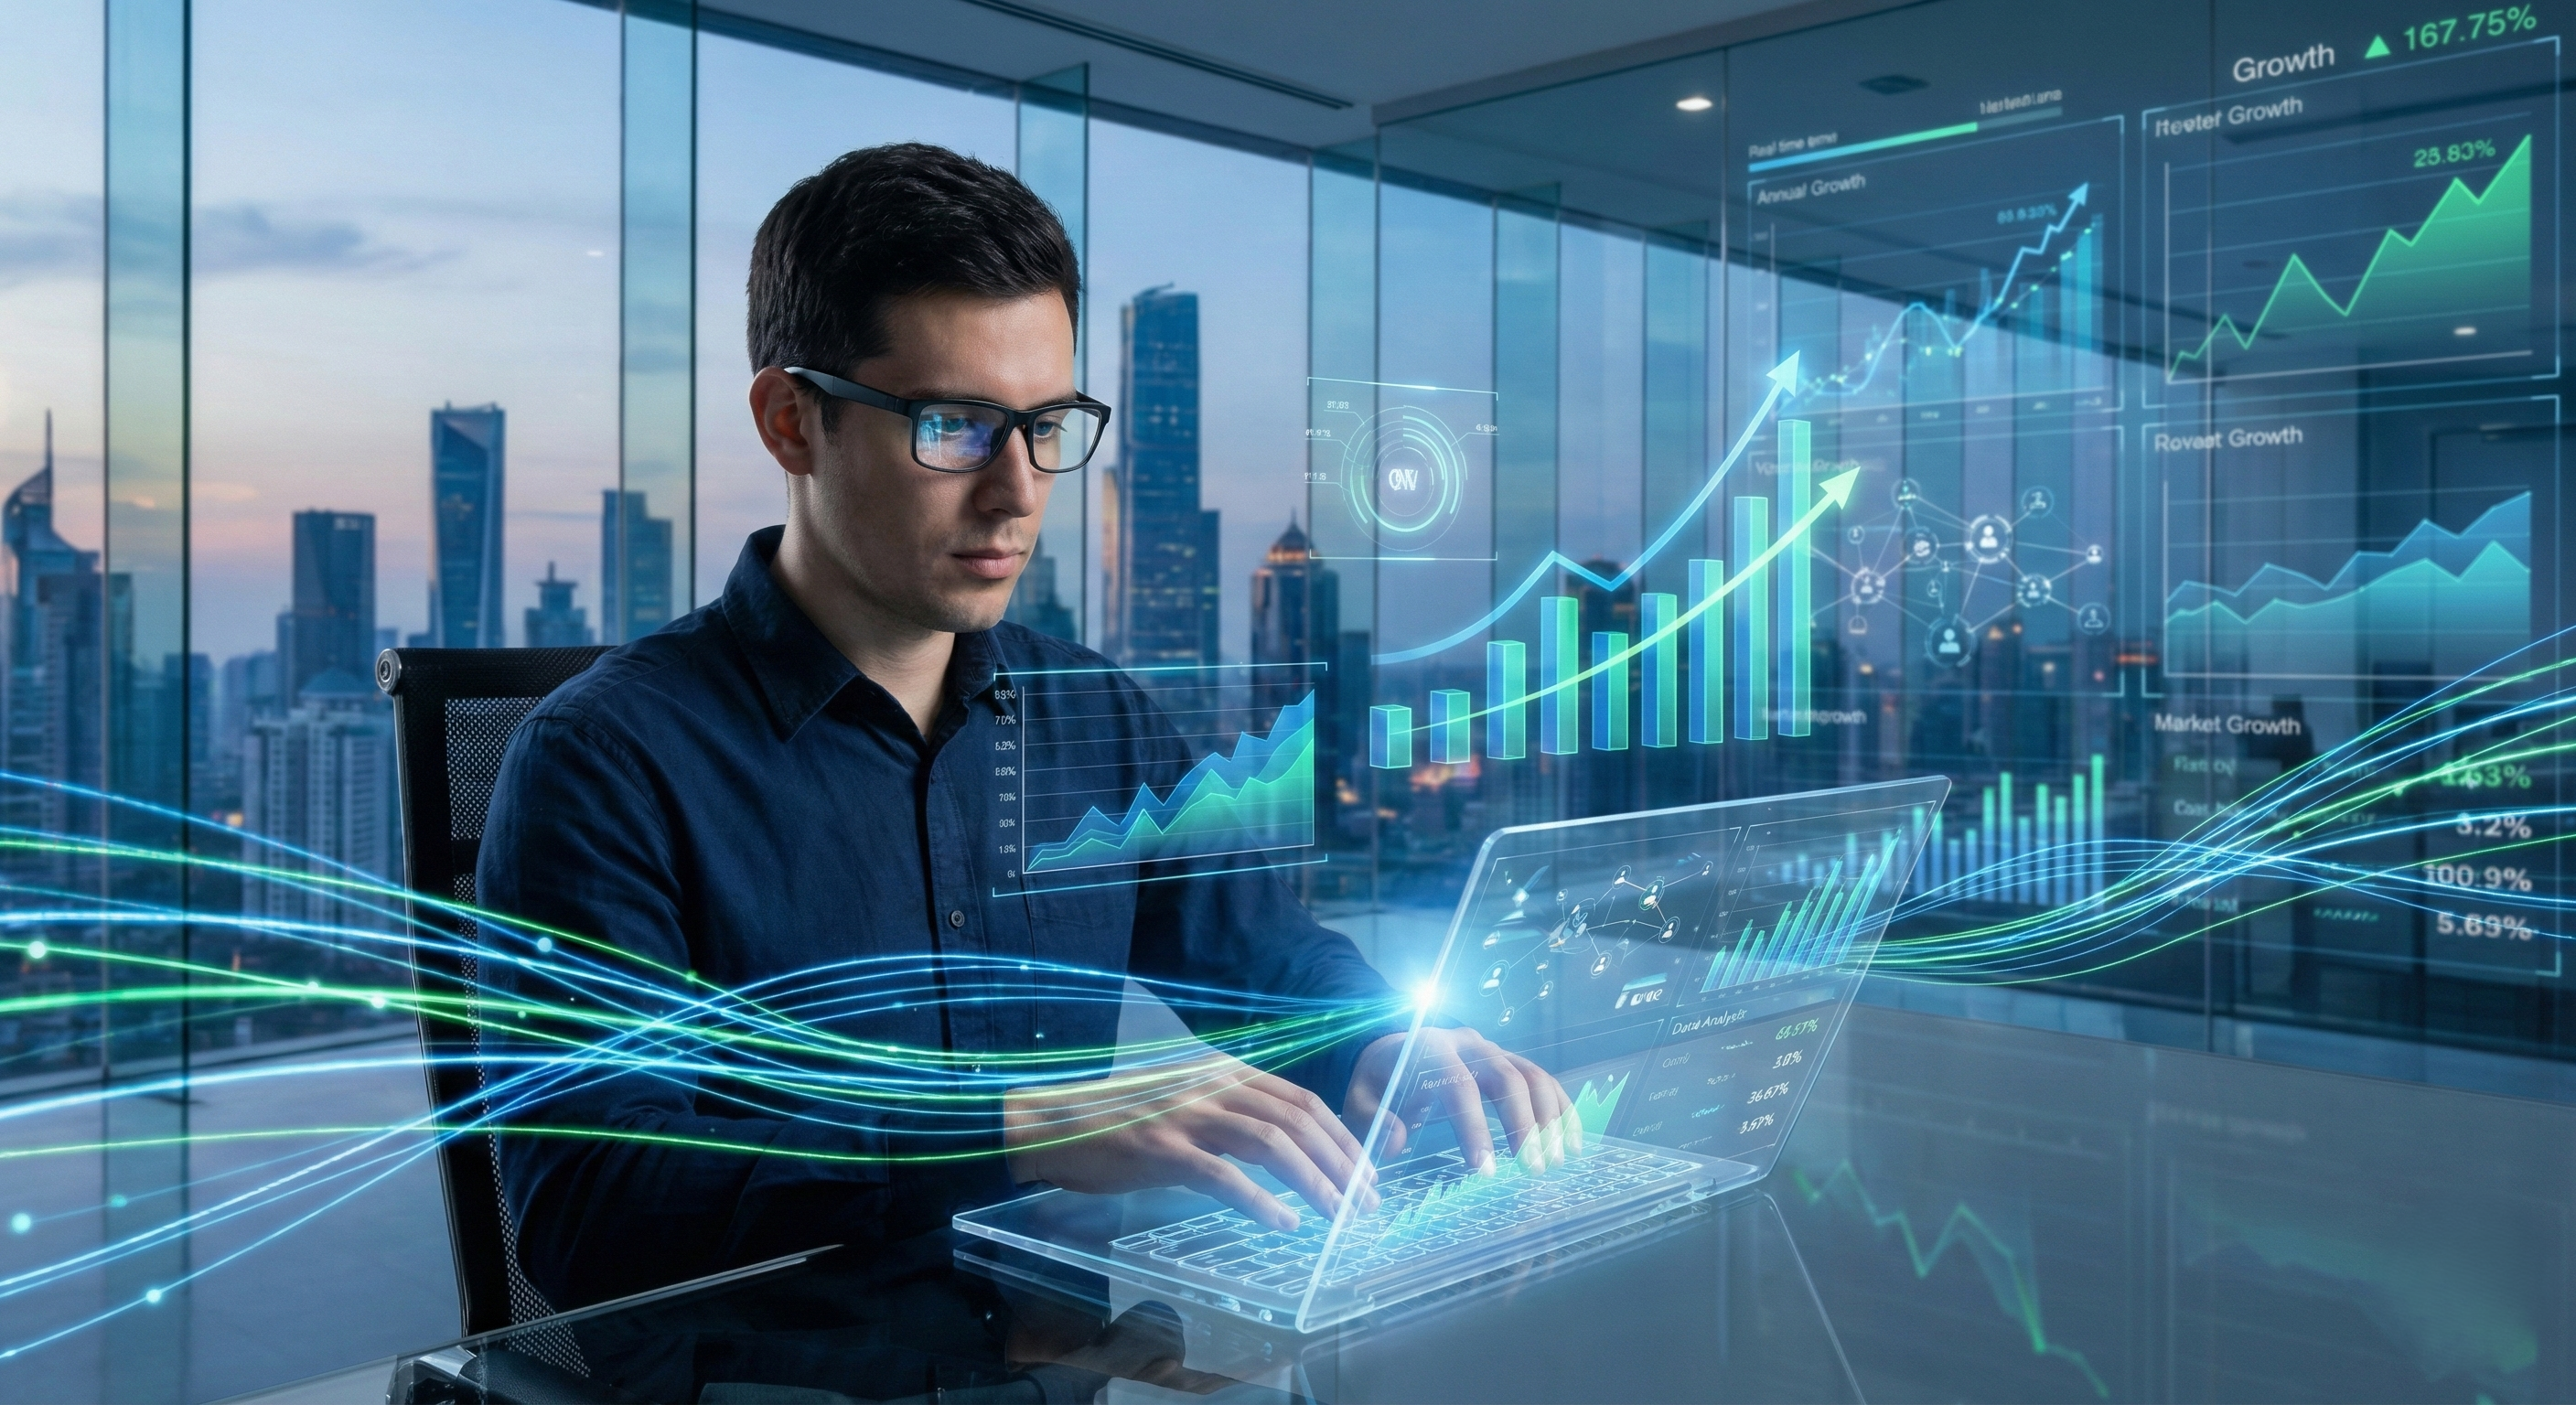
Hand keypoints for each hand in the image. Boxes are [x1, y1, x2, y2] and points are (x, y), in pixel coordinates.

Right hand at [1003, 1051, 1376, 1231]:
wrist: (1053, 1121)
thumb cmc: (1120, 1119)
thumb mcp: (1185, 1103)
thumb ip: (1231, 1115)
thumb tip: (1286, 1149)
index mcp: (1223, 1072)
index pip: (1301, 1100)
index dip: (1342, 1135)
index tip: (1368, 1170)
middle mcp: (1212, 1085)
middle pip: (1297, 1120)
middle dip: (1342, 1162)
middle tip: (1367, 1202)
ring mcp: (1186, 1114)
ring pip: (1271, 1144)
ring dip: (1315, 1182)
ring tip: (1339, 1216)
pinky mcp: (1161, 1148)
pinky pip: (1223, 1176)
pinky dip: (1260, 1201)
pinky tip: (1284, 1224)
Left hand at [1342, 1027, 1573, 1174]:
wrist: (1396, 1049)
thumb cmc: (1379, 1081)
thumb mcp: (1360, 1097)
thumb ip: (1371, 1119)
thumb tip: (1398, 1142)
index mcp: (1428, 1049)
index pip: (1458, 1084)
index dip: (1474, 1126)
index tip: (1484, 1169)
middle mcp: (1467, 1044)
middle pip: (1506, 1075)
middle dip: (1522, 1123)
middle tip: (1531, 1168)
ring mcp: (1493, 1050)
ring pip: (1532, 1074)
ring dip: (1549, 1117)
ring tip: (1555, 1160)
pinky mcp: (1510, 1061)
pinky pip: (1543, 1079)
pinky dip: (1560, 1109)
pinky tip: (1570, 1142)